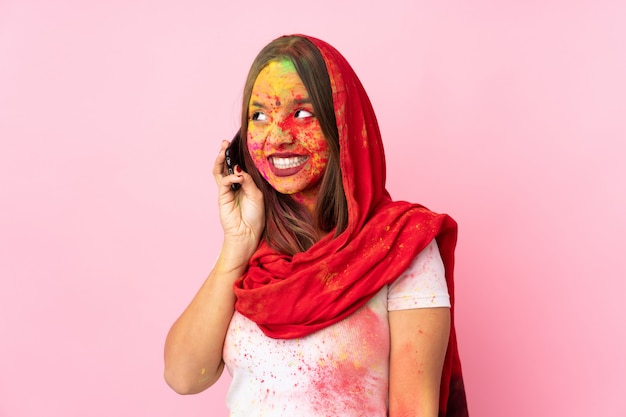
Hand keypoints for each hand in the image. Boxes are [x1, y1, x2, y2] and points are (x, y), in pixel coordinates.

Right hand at [213, 140, 264, 258]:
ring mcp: (227, 191)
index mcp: (244, 184)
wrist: (248, 234)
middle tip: (225, 142)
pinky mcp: (222, 197)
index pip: (238, 166)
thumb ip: (248, 180)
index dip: (237, 156)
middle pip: (225, 166)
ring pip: (219, 171)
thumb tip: (238, 168)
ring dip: (220, 159)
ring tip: (222, 149)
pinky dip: (230, 177)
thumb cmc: (255, 217)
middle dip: (224, 153)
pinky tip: (238, 176)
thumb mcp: (257, 195)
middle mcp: (234, 186)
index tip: (238, 144)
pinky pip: (224, 182)